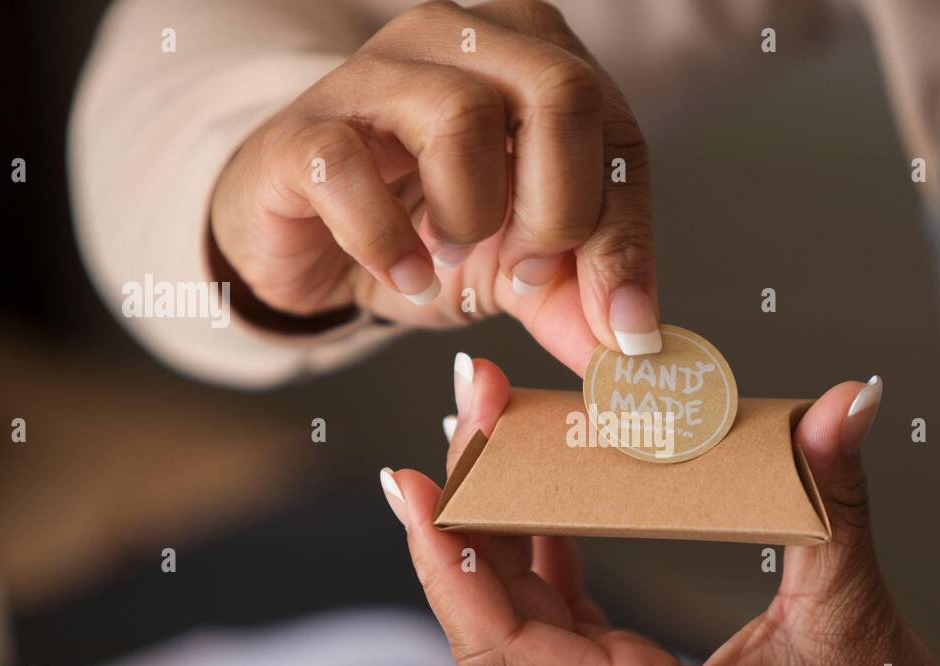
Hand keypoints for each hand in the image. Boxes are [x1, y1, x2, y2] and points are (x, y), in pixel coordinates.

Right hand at [210, 0, 659, 373]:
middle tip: (527, 270)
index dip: (626, 237)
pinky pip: (352, 169)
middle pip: (561, 93)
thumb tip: (634, 350)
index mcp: (536, 59)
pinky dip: (388, 240)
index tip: (624, 329)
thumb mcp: (522, 268)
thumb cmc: (425, 228)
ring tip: (453, 253)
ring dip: (474, 215)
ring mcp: (375, 72)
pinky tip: (405, 273)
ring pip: (461, 116)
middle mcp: (462, 40)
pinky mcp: (305, 129)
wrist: (311, 240)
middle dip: (560, 209)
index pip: (616, 133)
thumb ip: (579, 298)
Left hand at [379, 358, 939, 665]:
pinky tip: (551, 515)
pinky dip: (551, 565)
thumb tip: (844, 404)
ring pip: (526, 621)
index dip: (443, 556)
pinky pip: (568, 629)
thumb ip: (835, 502)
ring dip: (504, 535)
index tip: (414, 479)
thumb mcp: (854, 622)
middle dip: (470, 512)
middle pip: (495, 615)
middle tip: (473, 415)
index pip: (494, 638)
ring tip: (499, 446)